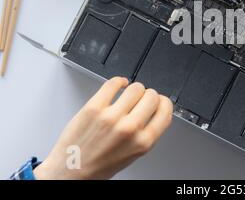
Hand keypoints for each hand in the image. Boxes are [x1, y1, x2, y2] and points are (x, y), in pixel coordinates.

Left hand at [34, 77, 172, 179]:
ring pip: (136, 88)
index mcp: (143, 142)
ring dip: (135, 89)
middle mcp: (129, 129)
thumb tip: (156, 110)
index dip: (164, 103)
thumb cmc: (100, 165)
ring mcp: (111, 117)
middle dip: (149, 95)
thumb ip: (147, 133)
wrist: (71, 171)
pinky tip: (118, 85)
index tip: (160, 101)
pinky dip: (118, 81)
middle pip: (152, 96)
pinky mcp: (94, 107)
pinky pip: (113, 83)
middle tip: (143, 99)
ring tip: (129, 94)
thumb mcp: (134, 154)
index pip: (165, 111)